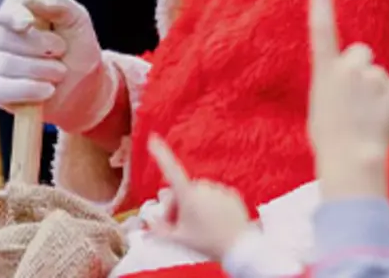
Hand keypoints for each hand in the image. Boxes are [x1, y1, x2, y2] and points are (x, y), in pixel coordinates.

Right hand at [0, 0, 117, 134]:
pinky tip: (48, 89)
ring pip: (7, 64)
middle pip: (6, 38)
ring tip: (59, 72)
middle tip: (61, 50)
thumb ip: (58, 3)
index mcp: (17, 11)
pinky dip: (32, 90)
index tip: (27, 23)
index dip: (12, 16)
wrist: (84, 87)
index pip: (4, 11)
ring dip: (43, 70)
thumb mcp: (77, 20)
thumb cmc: (76, 48)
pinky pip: (4, 89)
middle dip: (42, 46)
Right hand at [146, 134, 251, 261]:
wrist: (239, 249)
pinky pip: (215, 196)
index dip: (160, 153)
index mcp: (188, 195)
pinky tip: (215, 221)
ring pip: (199, 194)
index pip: (171, 170)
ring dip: (195, 205)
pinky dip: (212, 205)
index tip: (153, 138)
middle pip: (182, 191)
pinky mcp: (232, 194)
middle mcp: (203, 187)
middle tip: (178, 225)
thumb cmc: (207, 244)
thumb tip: (149, 220)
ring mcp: (219, 189)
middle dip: (178, 205)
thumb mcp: (178, 239)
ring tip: (201, 226)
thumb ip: (159, 229)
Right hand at [307, 0, 388, 198]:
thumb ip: (333, 85)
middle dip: (362, 70)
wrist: (352, 161)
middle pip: (361, 53)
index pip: (321, 29)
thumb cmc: (330, 141)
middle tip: (356, 100)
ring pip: (380, 75)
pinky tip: (384, 120)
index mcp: (324, 71)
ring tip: (368, 118)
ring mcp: (373, 77)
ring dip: (377, 91)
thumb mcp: (321, 106)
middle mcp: (348, 67)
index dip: (322, 3)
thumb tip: (348, 85)